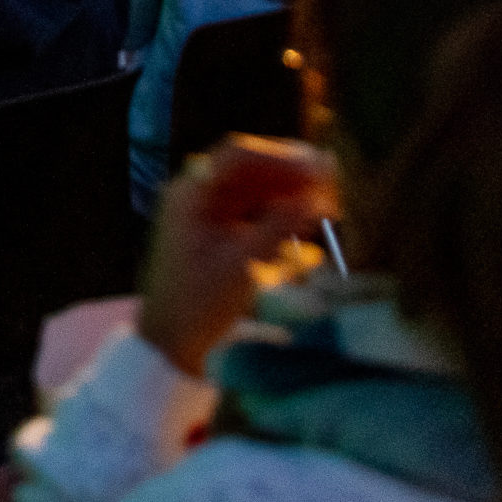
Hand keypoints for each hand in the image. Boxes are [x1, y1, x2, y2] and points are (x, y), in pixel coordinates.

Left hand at [138, 137, 338, 377]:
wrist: (169, 345)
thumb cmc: (196, 307)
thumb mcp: (240, 268)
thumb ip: (277, 229)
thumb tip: (316, 197)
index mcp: (190, 195)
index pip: (237, 156)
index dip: (280, 157)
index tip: (317, 168)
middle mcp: (196, 195)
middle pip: (249, 171)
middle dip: (291, 176)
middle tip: (332, 185)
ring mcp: (206, 213)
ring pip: (255, 191)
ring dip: (289, 196)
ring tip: (327, 206)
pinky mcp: (217, 232)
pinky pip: (253, 213)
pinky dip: (279, 218)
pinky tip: (306, 228)